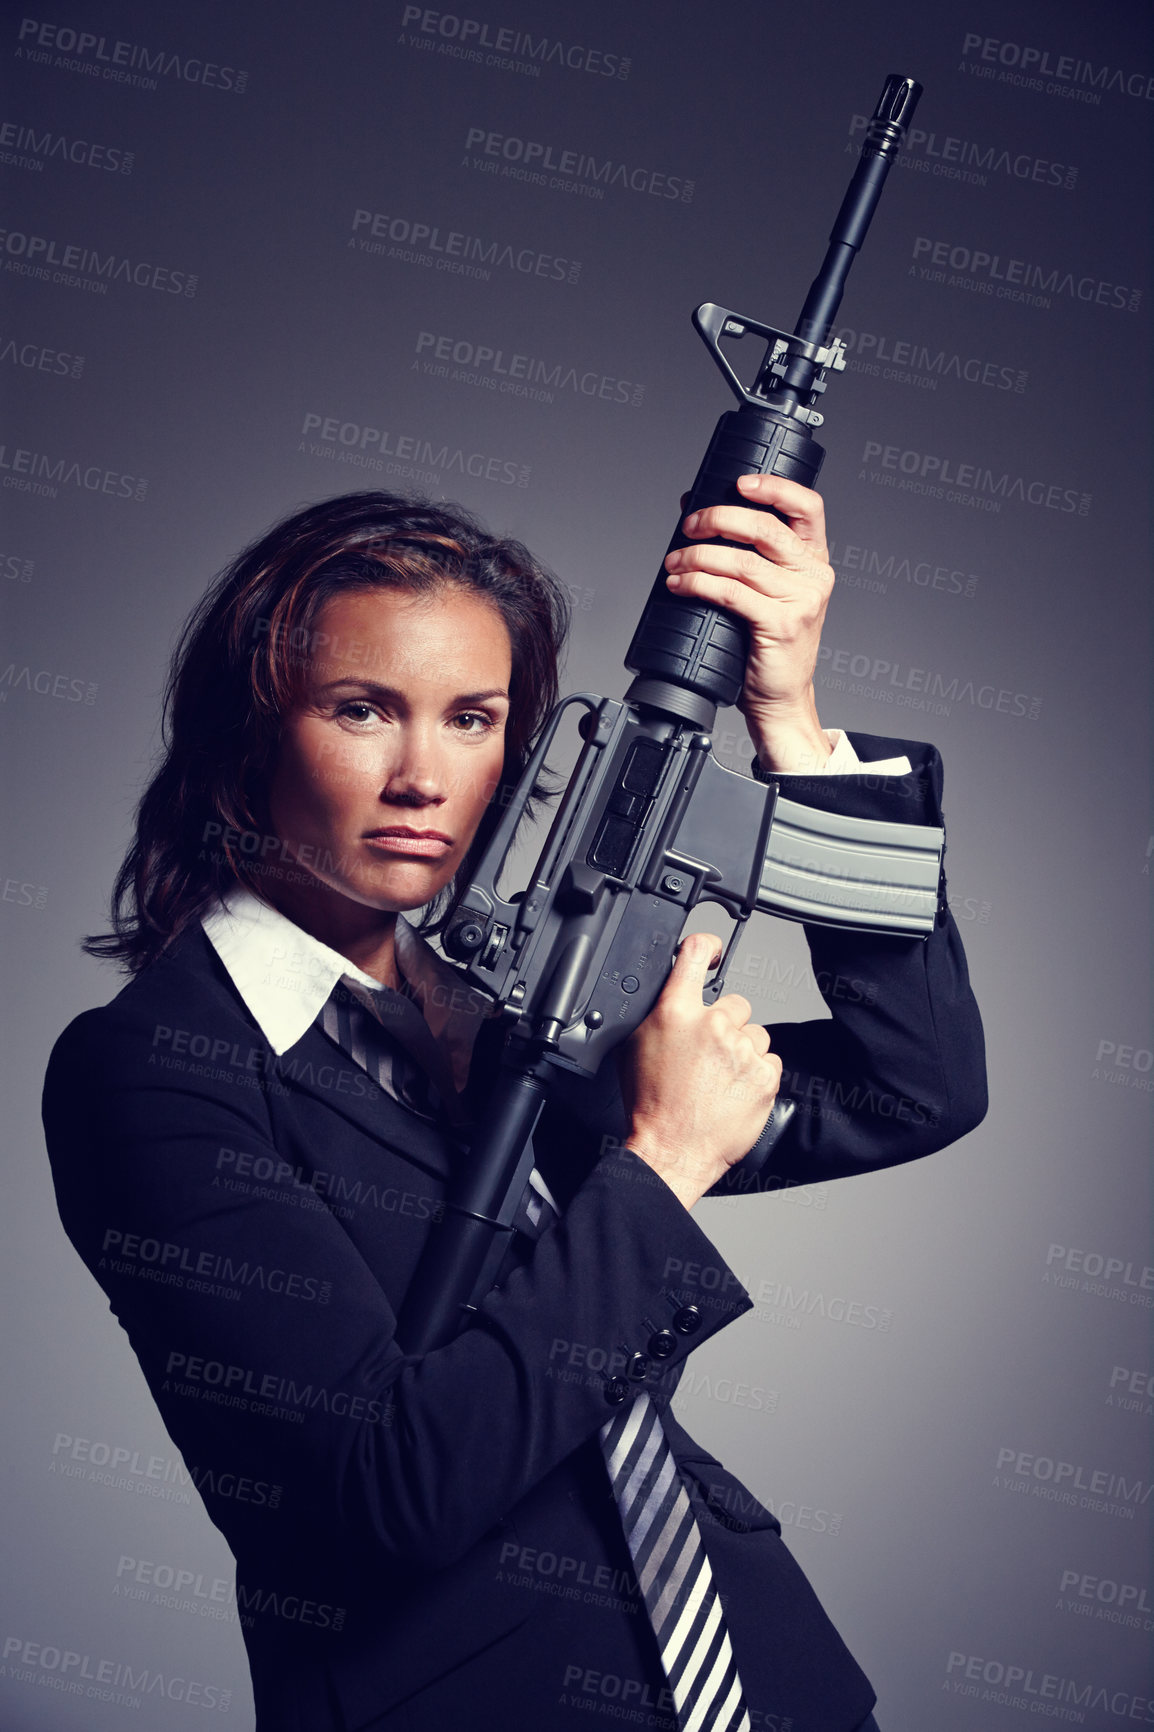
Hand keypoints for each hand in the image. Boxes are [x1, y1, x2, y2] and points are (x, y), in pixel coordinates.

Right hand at [618, 932, 781, 1209]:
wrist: (672, 1151)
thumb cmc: (651, 1106)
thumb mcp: (634, 1047)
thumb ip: (657, 1014)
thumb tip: (668, 994)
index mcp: (675, 1013)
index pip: (695, 954)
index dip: (706, 946)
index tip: (712, 952)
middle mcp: (711, 1026)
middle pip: (734, 1002)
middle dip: (724, 1024)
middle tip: (707, 1054)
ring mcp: (741, 1050)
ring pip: (755, 1034)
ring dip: (742, 1050)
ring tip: (719, 1078)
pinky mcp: (764, 1076)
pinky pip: (769, 1061)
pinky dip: (755, 1074)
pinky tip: (734, 1090)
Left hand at [663, 474, 834, 772]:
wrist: (781, 698)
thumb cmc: (768, 643)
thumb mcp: (764, 591)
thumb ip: (741, 550)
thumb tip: (694, 506)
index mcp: (815, 559)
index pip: (807, 506)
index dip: (774, 487)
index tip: (739, 484)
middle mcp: (814, 576)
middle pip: (766, 528)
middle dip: (718, 519)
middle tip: (689, 526)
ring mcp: (801, 601)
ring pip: (742, 562)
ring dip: (698, 556)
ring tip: (674, 561)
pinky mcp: (781, 625)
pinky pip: (731, 593)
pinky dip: (698, 583)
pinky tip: (679, 583)